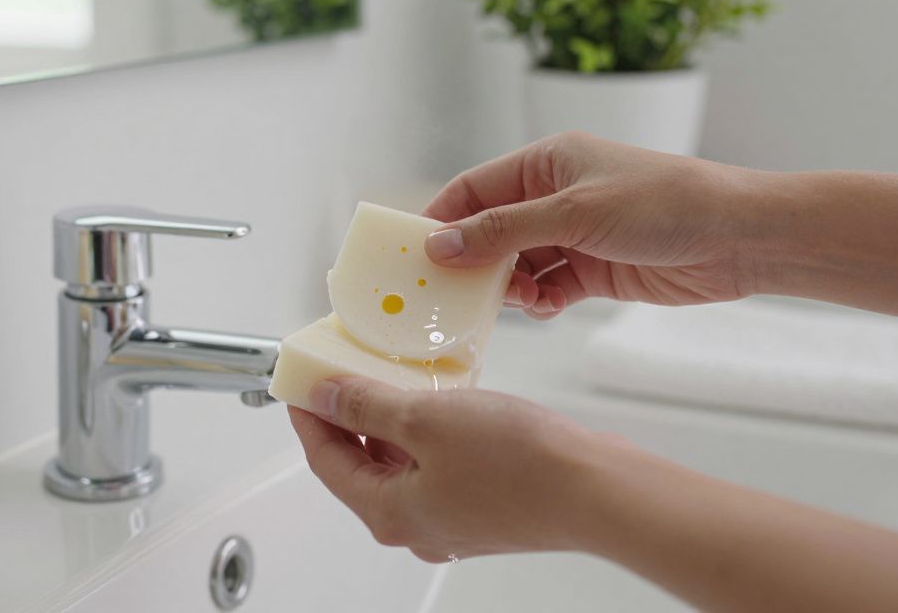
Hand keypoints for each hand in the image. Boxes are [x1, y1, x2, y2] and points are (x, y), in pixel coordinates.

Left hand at [288, 376, 615, 561]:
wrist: (596, 490)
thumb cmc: (520, 464)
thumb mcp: (426, 418)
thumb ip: (368, 404)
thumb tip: (325, 395)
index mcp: (389, 512)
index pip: (325, 460)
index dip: (308, 416)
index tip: (300, 383)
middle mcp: (416, 525)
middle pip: (359, 465)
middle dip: (346, 416)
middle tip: (340, 372)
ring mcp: (452, 518)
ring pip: (399, 465)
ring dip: (388, 421)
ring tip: (387, 375)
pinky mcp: (483, 505)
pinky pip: (436, 465)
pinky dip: (425, 433)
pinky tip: (437, 399)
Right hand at [422, 132, 757, 319]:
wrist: (737, 239)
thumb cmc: (663, 204)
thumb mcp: (574, 212)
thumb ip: (503, 231)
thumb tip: (440, 244)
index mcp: (546, 162)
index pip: (473, 189)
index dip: (441, 220)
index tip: (415, 256)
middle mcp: (555, 196)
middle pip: (489, 231)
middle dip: (473, 262)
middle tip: (452, 294)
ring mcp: (574, 234)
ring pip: (516, 264)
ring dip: (509, 287)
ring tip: (519, 301)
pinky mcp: (594, 270)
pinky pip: (547, 287)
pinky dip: (540, 301)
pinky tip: (546, 308)